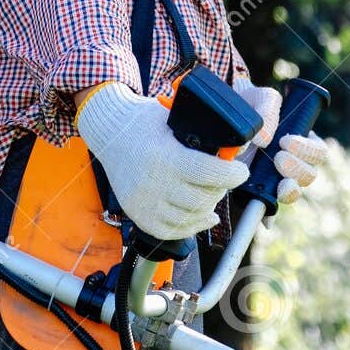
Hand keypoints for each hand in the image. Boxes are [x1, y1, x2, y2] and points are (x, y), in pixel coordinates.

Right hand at [75, 81, 249, 241]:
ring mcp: (145, 203)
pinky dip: (192, 226)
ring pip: (191, 218)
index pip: (210, 173)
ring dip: (208, 207)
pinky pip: (172, 231)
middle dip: (221, 188)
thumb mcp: (175, 118)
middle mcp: (154, 184)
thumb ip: (205, 133)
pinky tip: (204, 216)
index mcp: (166, 157)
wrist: (108, 132)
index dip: (233, 174)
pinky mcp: (138, 215)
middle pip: (203, 198)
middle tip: (224, 178)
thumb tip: (237, 147)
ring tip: (212, 193)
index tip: (240, 171)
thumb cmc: (144, 121)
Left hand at [233, 76, 327, 205]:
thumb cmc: (252, 103)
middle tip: (278, 157)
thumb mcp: (263, 98)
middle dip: (296, 168)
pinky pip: (270, 207)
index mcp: (303, 141)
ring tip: (274, 172)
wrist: (227, 114)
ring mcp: (277, 177)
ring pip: (295, 190)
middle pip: (309, 175)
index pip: (318, 152)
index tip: (285, 141)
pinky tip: (268, 212)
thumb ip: (269, 110)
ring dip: (288, 185)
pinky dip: (271, 212)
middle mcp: (294, 162)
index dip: (307, 150)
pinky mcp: (259, 188)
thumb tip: (264, 140)